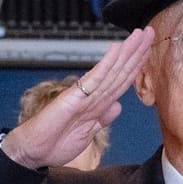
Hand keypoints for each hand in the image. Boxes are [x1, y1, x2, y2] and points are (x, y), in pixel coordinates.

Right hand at [1, 29, 153, 169]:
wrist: (33, 151)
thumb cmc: (54, 143)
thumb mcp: (87, 134)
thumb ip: (102, 119)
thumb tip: (117, 106)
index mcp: (96, 105)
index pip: (121, 82)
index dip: (136, 66)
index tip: (147, 50)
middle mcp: (91, 96)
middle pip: (119, 71)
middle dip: (135, 52)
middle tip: (149, 31)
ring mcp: (83, 95)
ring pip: (110, 71)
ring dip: (126, 52)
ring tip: (139, 35)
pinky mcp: (73, 97)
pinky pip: (93, 79)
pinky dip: (106, 64)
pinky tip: (116, 49)